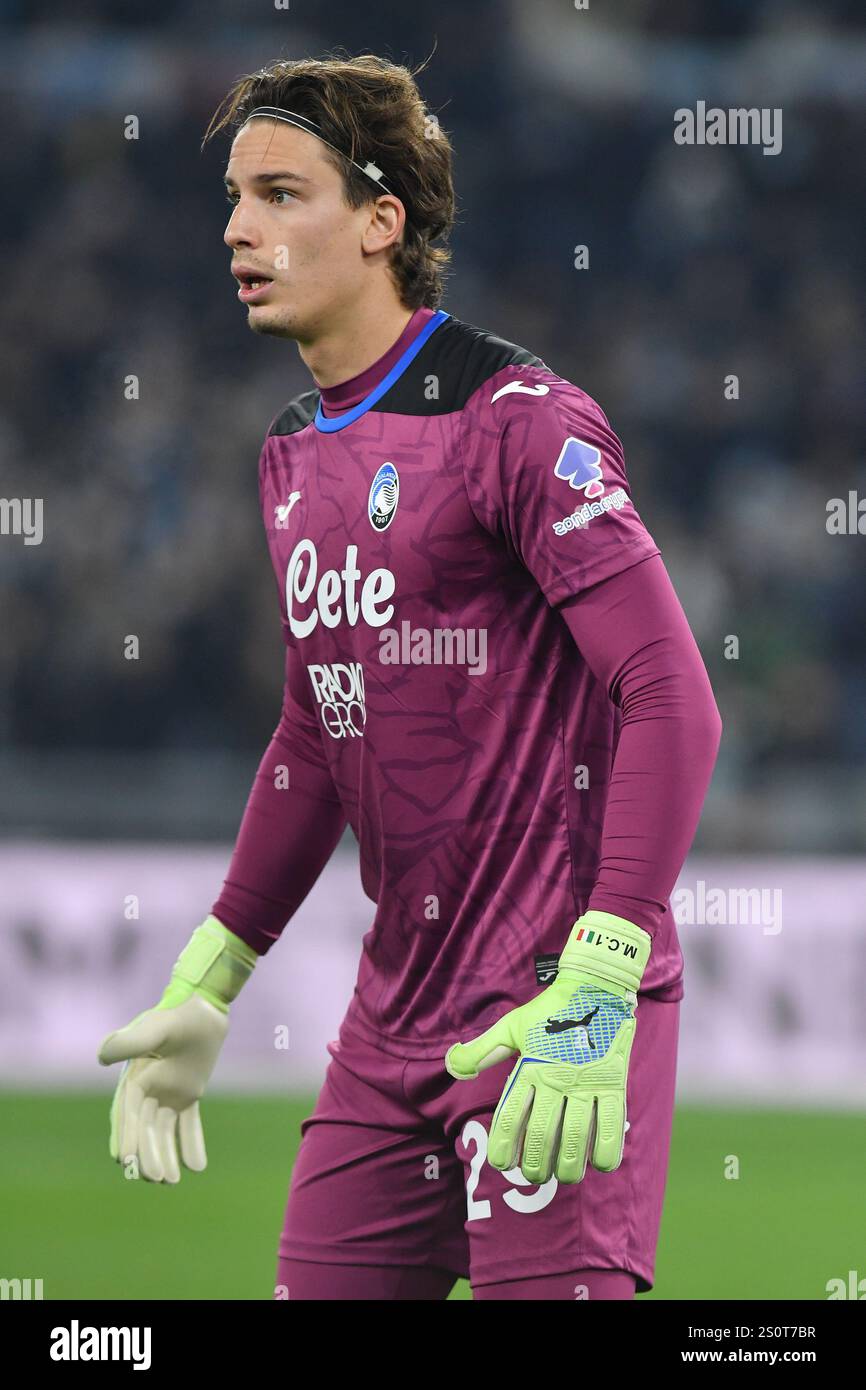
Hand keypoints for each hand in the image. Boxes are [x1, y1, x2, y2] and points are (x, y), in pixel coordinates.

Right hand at [98, 995, 228, 1183]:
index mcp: (133, 1078)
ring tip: (171, 1182)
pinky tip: (197, 1165)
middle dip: (148, 1154)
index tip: (125, 1160)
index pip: (128, 1114)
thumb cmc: (174, 1016)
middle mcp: (147, 1090)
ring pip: (164, 1131)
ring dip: (167, 1155)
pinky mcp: (188, 1094)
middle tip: (156, 1179)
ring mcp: (167, 1094)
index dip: (126, 1136)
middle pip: (145, 1129)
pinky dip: (191, 1143)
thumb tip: (101, 1058)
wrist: (201, 1008)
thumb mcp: (153, 1029)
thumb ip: (129, 1042)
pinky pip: (188, 1124)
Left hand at [445, 911, 650, 1184]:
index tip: (503, 1163)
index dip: (504, 1147)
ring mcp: (587, 1082)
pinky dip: (605, 1153)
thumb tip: (452, 1066)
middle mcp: (557, 1077)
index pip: (510, 1117)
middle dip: (536, 1165)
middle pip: (543, 1135)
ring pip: (577, 1138)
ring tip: (564, 1175)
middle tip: (534, 1176)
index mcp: (530, 1067)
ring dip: (569, 1166)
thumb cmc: (549, 1012)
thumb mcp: (510, 1028)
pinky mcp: (615, 1083)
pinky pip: (611, 1127)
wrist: (595, 986)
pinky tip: (598, 1162)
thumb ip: (481, 1051)